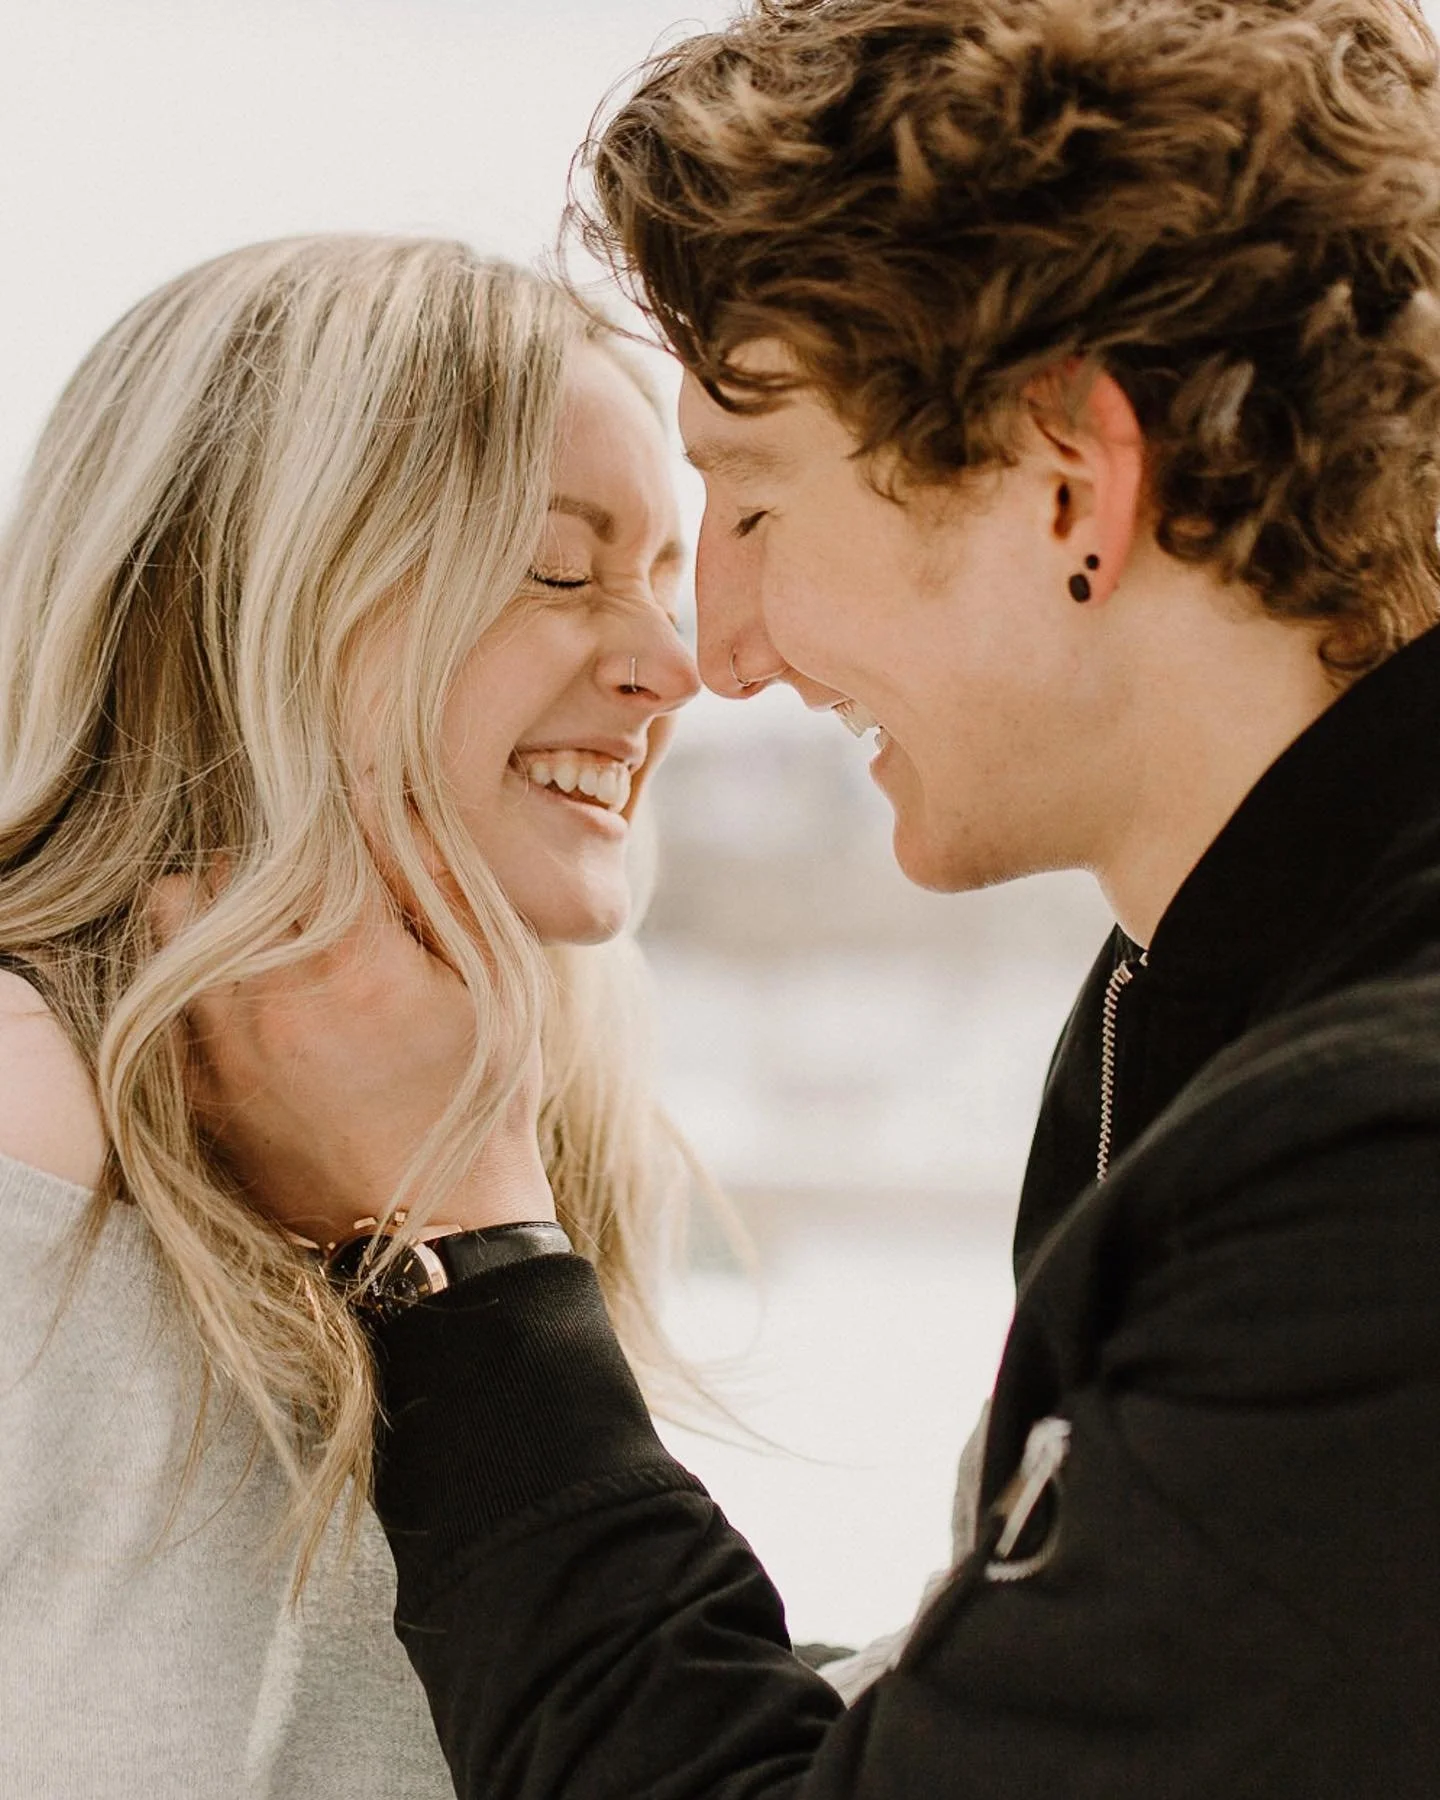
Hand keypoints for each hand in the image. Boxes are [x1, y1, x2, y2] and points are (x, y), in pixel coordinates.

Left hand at [149, 872, 554, 1244]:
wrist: (437, 1234)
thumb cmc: (480, 1102)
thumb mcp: (496, 982)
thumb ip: (438, 879)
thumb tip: (383, 793)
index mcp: (353, 963)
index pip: (306, 840)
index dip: (334, 835)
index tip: (358, 856)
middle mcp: (268, 1000)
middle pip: (232, 872)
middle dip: (276, 869)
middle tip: (327, 902)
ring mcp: (222, 1049)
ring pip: (179, 920)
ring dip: (224, 912)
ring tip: (280, 940)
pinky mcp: (198, 1091)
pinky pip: (168, 991)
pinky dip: (202, 973)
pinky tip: (261, 998)